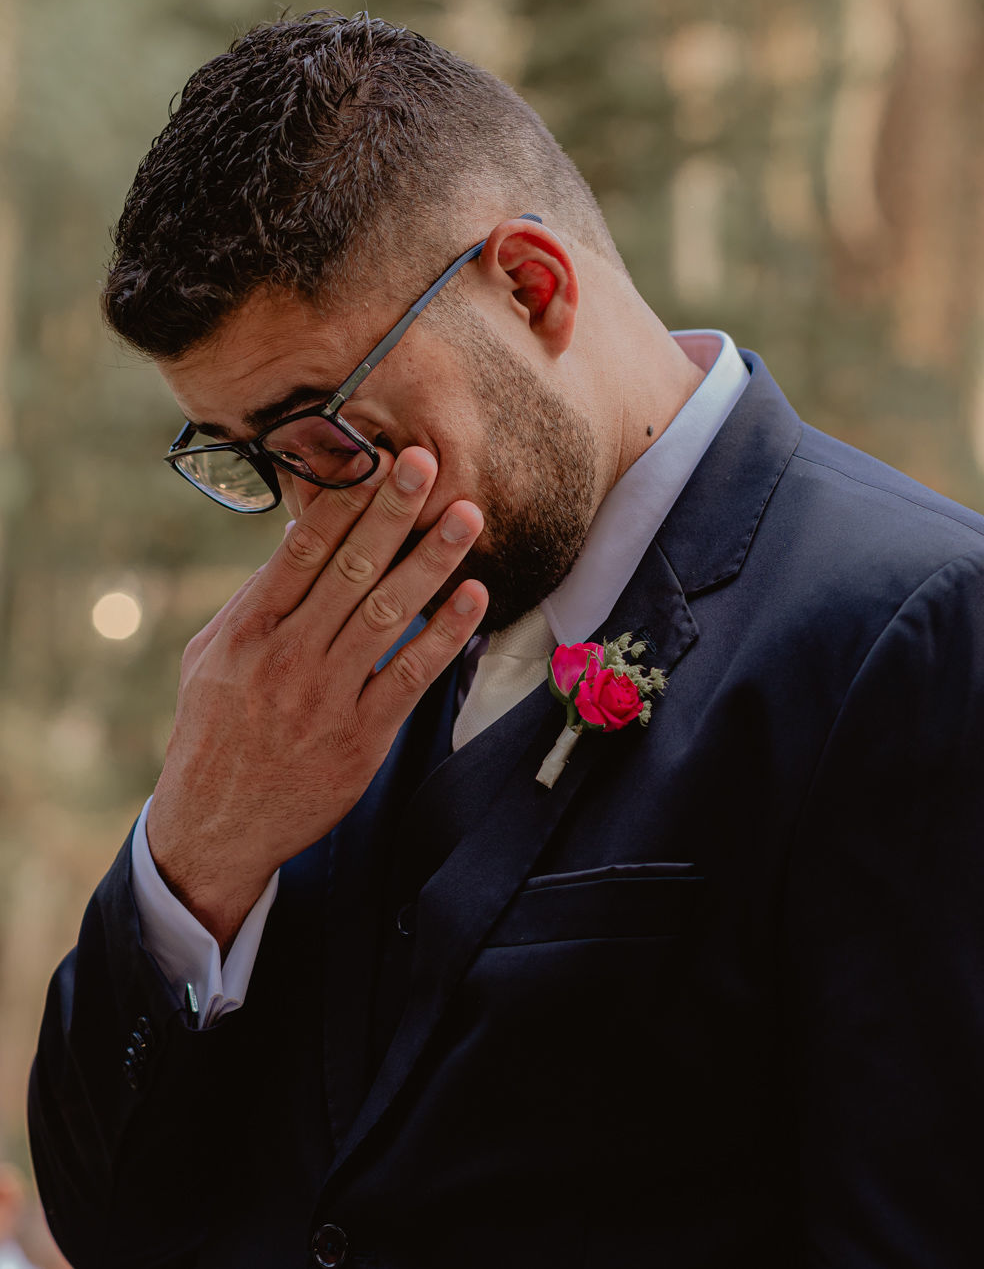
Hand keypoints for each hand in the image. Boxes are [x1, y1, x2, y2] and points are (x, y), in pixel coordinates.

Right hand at [147, 447, 488, 947]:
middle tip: (429, 463)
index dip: (341, 502)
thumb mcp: (212, 657)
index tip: (374, 458)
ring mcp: (326, 696)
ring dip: (432, 562)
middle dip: (392, 513)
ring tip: (468, 517)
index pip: (300, 551)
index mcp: (247, 630)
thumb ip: (255, 600)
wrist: (218, 824)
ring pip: (388, 615)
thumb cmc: (216, 728)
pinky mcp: (362, 735)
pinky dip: (446, 634)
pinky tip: (473, 597)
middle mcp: (287, 656)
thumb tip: (300, 537)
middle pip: (350, 570)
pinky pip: (412, 674)